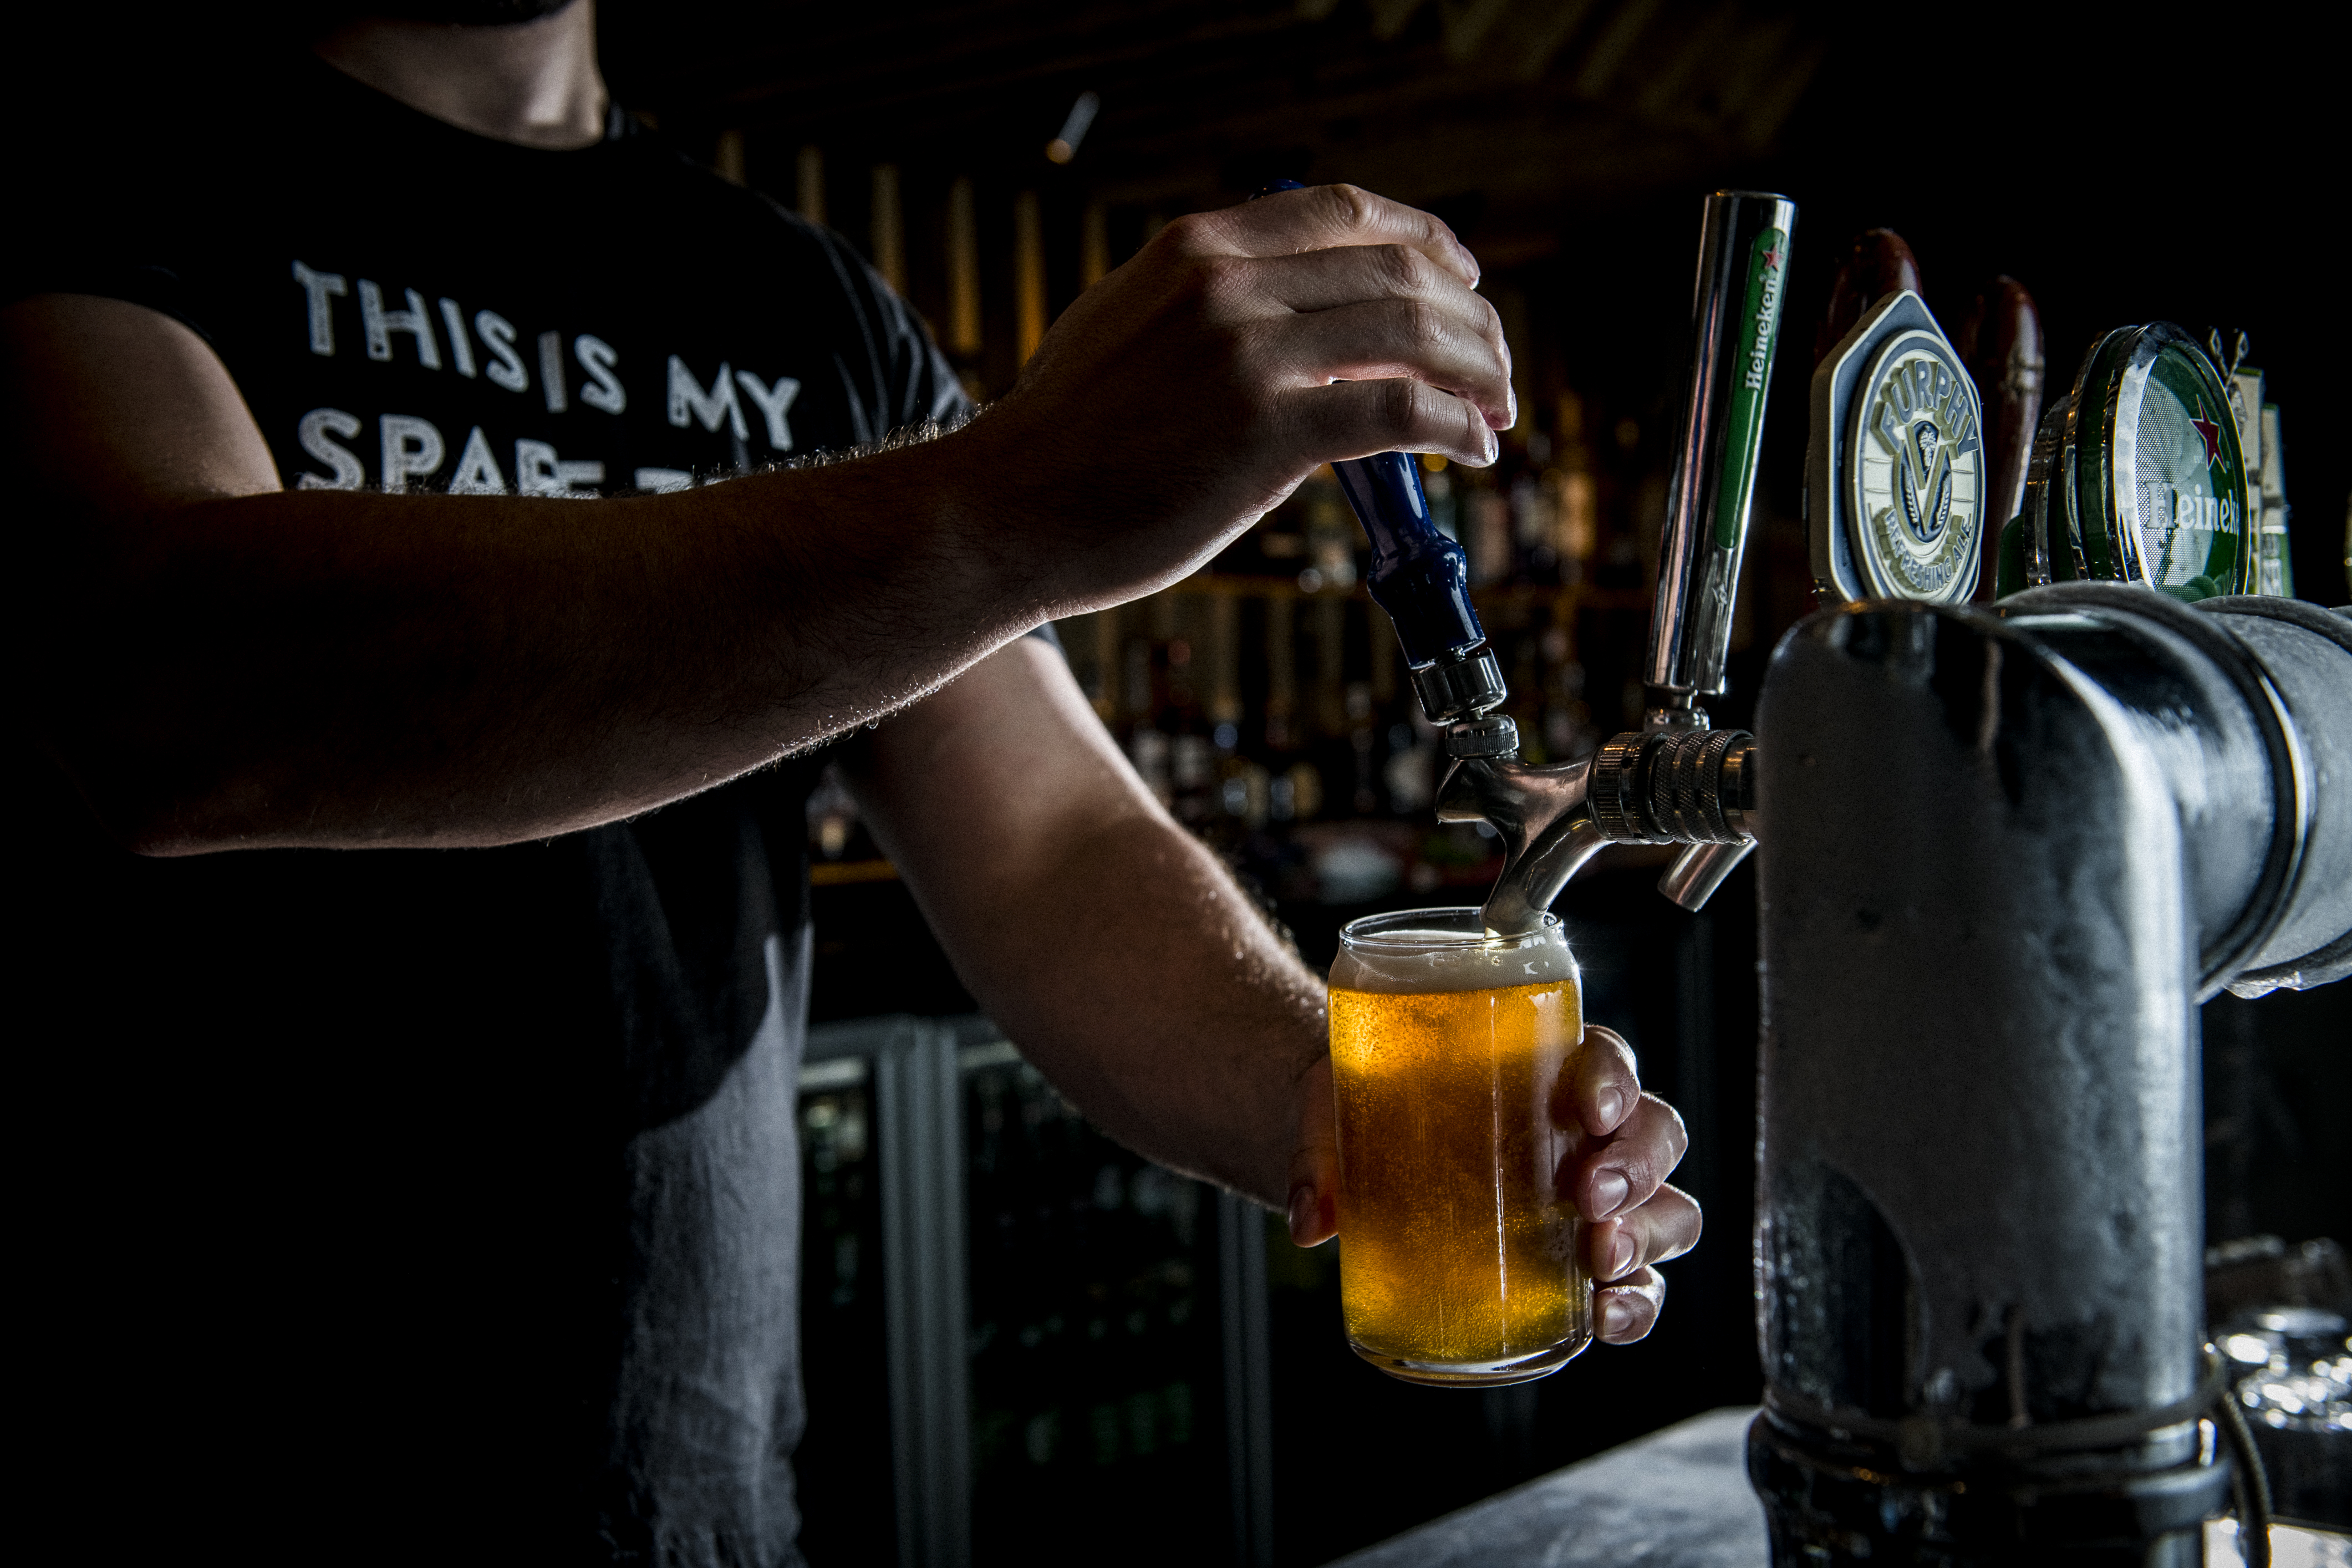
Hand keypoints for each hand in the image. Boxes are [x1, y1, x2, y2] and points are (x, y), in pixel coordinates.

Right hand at [953, 183, 1514, 608]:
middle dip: (1471, 315)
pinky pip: (1402, 413)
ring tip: (1500, 407)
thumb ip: (1207, 310)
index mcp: (1198, 248)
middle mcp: (1227, 284)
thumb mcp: (1128, 329)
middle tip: (1497, 363)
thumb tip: (1291, 326)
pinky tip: (1473, 449)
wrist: (1003, 511)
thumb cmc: (1065, 442)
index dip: (1425, 241)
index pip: (1346, 213)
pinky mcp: (1267, 434)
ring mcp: (1248, 355)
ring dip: (1481, 369)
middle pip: (1399, 270)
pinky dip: (1457, 426)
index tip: (1460, 280)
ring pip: (1414, 334)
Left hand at [1284, 1024, 1700, 1347]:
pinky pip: (1638, 1283)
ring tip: (1601, 1260)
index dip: (1613, 1078)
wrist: (1357, 1153)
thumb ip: (1318, 1153)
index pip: (1605, 1059)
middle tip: (1588, 1194)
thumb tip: (1310, 1218)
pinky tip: (1606, 1318)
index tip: (1591, 1105)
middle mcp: (1587, 1130)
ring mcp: (1595, 1200)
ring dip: (1645, 1236)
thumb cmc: (1366, 1106)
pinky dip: (1636, 1302)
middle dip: (1636, 1166)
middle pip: (1654, 1135)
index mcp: (1544, 1065)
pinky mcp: (1583, 1261)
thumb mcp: (1334, 1109)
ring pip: (1665, 1209)